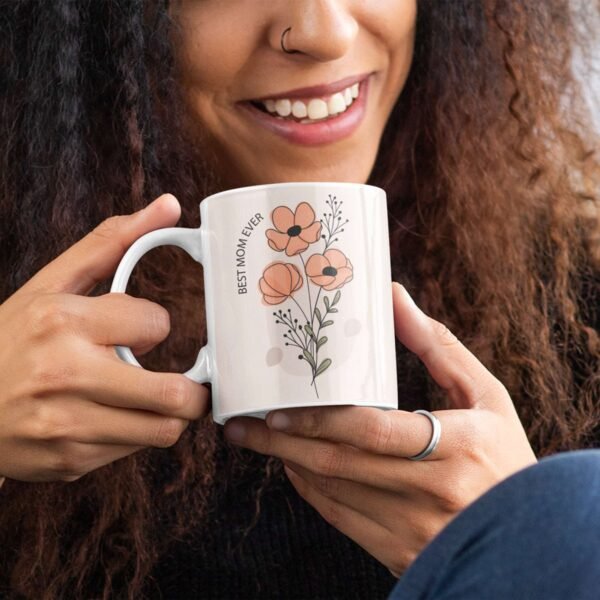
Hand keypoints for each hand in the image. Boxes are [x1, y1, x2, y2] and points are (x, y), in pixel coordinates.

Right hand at [0, 194, 209, 482]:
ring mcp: (65, 425)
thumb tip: (171, 205)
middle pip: (175, 395)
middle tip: (185, 381)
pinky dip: (134, 434)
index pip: (156, 323)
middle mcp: (64, 374)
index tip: (138, 330)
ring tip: (145, 398)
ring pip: (164, 430)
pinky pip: (133, 451)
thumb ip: (112, 242)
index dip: (153, 325)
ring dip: (166, 414)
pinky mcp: (68, 461)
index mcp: (61, 321)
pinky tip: (110, 418)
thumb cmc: (11, 339)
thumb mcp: (51, 284)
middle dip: (192, 389)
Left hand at [224, 282, 536, 576]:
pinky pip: (341, 519)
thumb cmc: (504, 456)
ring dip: (290, 463)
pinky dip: (310, 490)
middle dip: (284, 443)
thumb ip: (438, 346)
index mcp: (457, 447)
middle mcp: (431, 492)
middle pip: (340, 464)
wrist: (527, 536)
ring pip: (333, 493)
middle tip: (243, 424)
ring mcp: (413, 528)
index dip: (322, 421)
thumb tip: (393, 296)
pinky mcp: (399, 550)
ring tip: (256, 439)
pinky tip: (294, 467)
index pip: (376, 432)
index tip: (279, 411)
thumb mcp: (486, 396)